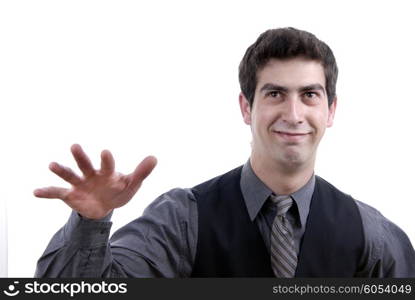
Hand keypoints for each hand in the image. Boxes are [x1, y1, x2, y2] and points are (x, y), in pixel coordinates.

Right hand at [34, 144, 156, 218]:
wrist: (105, 207)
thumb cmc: (118, 192)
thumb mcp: (131, 185)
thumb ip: (141, 173)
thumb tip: (155, 157)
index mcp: (107, 172)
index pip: (107, 165)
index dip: (107, 160)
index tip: (105, 152)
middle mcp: (91, 175)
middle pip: (85, 165)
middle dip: (81, 157)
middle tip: (75, 146)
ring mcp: (79, 185)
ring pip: (70, 176)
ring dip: (61, 171)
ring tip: (52, 164)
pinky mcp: (70, 195)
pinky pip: (57, 193)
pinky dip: (47, 192)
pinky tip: (35, 192)